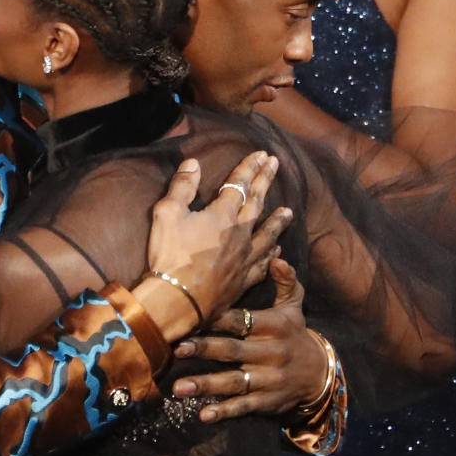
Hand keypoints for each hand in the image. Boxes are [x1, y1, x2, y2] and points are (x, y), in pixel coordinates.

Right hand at [148, 152, 290, 323]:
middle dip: (266, 181)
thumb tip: (193, 163)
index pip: (240, 184)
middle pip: (257, 203)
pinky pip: (263, 264)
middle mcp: (240, 234)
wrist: (177, 301)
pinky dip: (272, 255)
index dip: (250, 167)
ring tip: (289, 210)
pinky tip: (277, 251)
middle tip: (276, 165)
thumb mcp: (167, 213)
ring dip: (278, 220)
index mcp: (222, 215)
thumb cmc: (170, 256)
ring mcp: (244, 258)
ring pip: (268, 234)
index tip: (262, 154)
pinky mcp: (243, 281)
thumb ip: (182, 186)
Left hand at [170, 258, 324, 421]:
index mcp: (275, 326)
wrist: (320, 374)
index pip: (243, 320)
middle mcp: (272, 353)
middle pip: (234, 350)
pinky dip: (225, 411)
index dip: (218, 319)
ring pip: (235, 381)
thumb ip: (285, 282)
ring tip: (178, 388)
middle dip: (205, 350)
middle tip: (176, 349)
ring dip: (206, 385)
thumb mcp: (295, 307)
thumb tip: (277, 257)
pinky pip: (245, 406)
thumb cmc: (296, 334)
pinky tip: (204, 415)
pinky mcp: (268, 402)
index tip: (193, 317)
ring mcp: (270, 379)